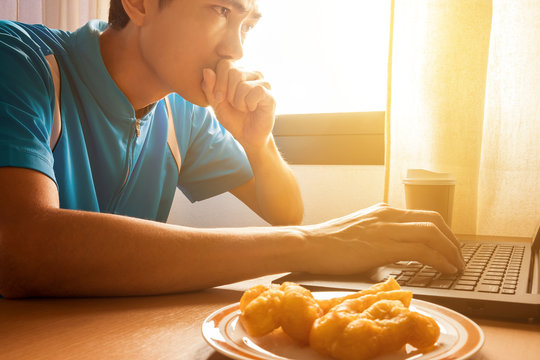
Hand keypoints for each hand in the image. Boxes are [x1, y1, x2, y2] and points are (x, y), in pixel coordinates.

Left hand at [201, 59, 274, 151]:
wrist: (248, 136)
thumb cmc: (233, 118)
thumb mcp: (216, 103)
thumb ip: (210, 88)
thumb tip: (206, 70)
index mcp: (239, 72)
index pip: (225, 64)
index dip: (218, 82)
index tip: (218, 98)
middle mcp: (252, 73)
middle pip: (233, 71)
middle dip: (228, 93)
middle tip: (234, 105)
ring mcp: (263, 83)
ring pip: (243, 84)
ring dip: (238, 102)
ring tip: (244, 108)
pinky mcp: (270, 94)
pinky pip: (255, 92)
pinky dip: (249, 104)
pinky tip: (253, 109)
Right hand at [301, 203, 465, 274]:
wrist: (308, 244)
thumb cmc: (327, 244)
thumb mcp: (358, 233)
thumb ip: (378, 237)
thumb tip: (392, 251)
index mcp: (383, 211)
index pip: (423, 216)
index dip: (443, 232)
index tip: (449, 248)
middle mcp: (388, 215)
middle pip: (434, 221)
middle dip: (452, 240)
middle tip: (458, 258)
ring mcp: (386, 229)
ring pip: (433, 233)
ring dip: (451, 251)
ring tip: (457, 266)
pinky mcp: (383, 246)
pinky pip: (422, 250)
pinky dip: (439, 260)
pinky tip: (445, 270)